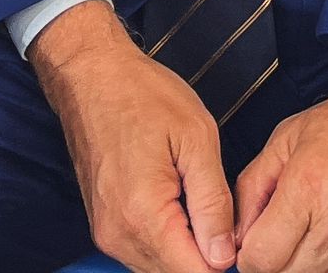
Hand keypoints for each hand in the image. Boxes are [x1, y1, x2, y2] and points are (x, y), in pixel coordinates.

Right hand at [31, 2, 236, 272]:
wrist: (92, 74)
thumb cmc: (142, 94)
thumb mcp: (196, 136)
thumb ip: (213, 202)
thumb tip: (225, 256)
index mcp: (144, 215)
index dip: (223, 258)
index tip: (235, 230)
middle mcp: (119, 235)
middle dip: (205, 253)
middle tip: (218, 206)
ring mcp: (107, 233)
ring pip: (159, 266)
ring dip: (185, 247)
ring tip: (196, 196)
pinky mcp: (104, 225)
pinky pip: (142, 250)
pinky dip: (166, 237)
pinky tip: (177, 200)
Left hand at [233, 72, 327, 272]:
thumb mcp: (289, 136)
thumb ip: (254, 186)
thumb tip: (237, 233)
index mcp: (309, 188)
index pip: (260, 260)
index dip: (250, 255)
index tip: (255, 242)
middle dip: (276, 262)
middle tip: (283, 237)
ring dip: (308, 267)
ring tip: (314, 234)